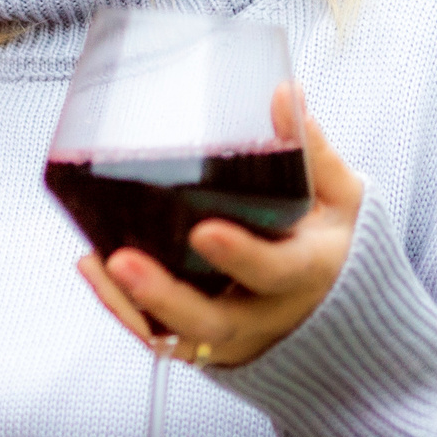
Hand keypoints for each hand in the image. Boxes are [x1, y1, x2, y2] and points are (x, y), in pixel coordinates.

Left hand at [75, 84, 361, 368]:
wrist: (339, 309)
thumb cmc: (334, 241)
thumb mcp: (342, 198)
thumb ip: (313, 153)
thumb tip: (283, 93)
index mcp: (308, 274)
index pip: (275, 272)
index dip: (241, 256)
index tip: (202, 230)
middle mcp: (268, 314)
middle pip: (213, 321)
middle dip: (164, 296)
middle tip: (121, 260)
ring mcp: (236, 336)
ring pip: (179, 337)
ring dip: (132, 304)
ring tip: (96, 263)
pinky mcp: (208, 344)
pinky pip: (162, 338)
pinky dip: (126, 309)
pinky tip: (95, 267)